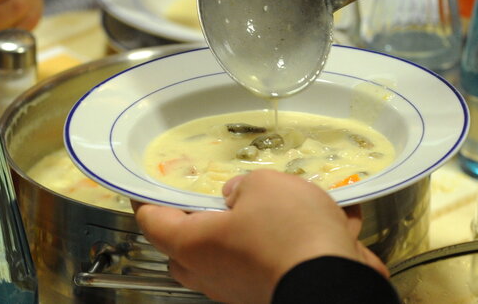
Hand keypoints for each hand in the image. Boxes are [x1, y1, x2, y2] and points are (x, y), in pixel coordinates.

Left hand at [135, 169, 387, 303]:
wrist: (335, 282)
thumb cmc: (288, 232)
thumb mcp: (264, 185)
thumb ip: (244, 185)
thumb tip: (239, 196)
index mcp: (194, 245)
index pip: (153, 222)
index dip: (146, 200)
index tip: (142, 190)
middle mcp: (212, 273)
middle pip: (187, 249)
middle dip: (195, 225)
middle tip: (213, 199)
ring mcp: (242, 289)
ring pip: (233, 257)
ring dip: (251, 231)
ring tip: (285, 202)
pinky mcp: (274, 291)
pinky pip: (277, 262)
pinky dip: (296, 242)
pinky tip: (329, 220)